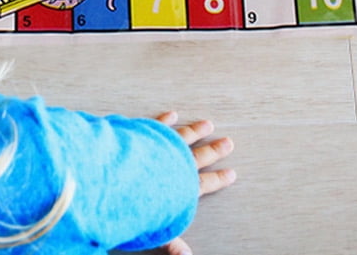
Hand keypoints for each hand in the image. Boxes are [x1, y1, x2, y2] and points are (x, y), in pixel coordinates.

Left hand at [153, 111, 235, 254]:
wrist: (124, 176)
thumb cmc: (142, 203)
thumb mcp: (161, 229)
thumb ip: (174, 243)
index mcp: (183, 186)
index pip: (206, 183)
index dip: (220, 179)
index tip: (232, 173)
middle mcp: (176, 164)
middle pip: (199, 156)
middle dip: (214, 149)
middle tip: (228, 142)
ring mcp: (162, 146)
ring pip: (183, 136)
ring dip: (195, 130)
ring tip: (207, 123)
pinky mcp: (146, 134)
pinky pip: (157, 124)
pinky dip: (165, 119)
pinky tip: (172, 114)